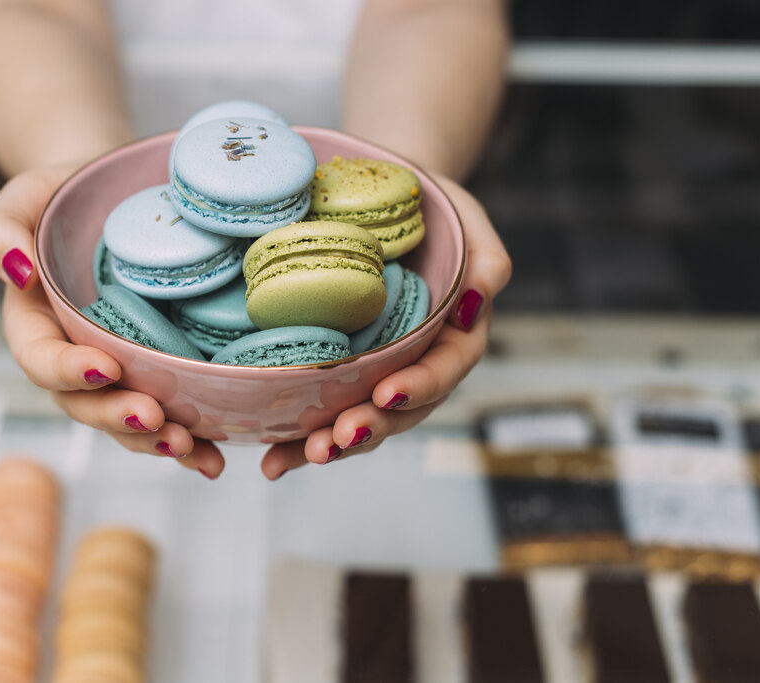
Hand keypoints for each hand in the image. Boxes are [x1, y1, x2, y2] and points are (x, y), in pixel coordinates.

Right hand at [0, 166, 225, 477]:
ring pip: (125, 421)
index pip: (41, 358)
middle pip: (83, 405)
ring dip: (154, 441)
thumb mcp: (23, 196)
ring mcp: (114, 371)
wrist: (112, 193)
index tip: (107, 367)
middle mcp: (72, 358)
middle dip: (117, 417)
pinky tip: (213, 456)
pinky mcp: (153, 373)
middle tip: (153, 418)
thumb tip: (16, 270)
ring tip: (189, 446)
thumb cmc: (63, 194)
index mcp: (34, 323)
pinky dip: (189, 441)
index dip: (69, 371)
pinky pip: (165, 415)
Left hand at [260, 176, 510, 478]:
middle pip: (401, 410)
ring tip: (299, 456)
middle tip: (336, 438)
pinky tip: (272, 457)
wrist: (389, 206)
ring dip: (332, 445)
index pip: (445, 370)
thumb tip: (475, 301)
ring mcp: (379, 373)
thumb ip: (487, 262)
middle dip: (369, 428)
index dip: (419, 386)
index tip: (386, 392)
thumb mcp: (470, 223)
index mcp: (455, 337)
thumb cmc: (436, 213)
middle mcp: (418, 364)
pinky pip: (325, 411)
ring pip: (362, 420)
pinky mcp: (342, 374)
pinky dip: (299, 439)